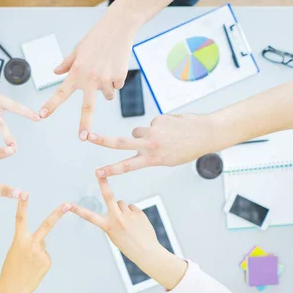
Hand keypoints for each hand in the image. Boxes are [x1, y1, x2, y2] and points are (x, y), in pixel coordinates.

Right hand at [0, 193, 70, 292]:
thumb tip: (42, 242)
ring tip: (28, 266)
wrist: (13, 289)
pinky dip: (40, 262)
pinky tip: (34, 269)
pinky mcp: (47, 261)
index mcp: (19, 240)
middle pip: (46, 225)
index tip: (24, 193)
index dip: (22, 205)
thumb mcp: (15, 252)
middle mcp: (31, 243)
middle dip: (57, 214)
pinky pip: (45, 257)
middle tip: (68, 204)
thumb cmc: (11, 270)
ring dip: (37, 255)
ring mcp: (41, 252)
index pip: (20, 219)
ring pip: (42, 247)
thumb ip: (28, 243)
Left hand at [39, 12, 140, 140]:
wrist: (119, 27)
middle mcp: (91, 78)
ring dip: (105, 90)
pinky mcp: (120, 77)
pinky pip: (117, 86)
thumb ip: (67, 64)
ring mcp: (106, 79)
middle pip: (87, 108)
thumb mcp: (78, 49)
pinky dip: (116, 80)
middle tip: (83, 137)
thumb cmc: (96, 37)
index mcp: (77, 72)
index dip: (50, 105)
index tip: (42, 115)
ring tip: (105, 70)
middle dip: (85, 124)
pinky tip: (115, 65)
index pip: (61, 93)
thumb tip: (56, 72)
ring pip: (106, 96)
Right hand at [69, 177, 186, 289]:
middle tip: (99, 172)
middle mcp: (117, 219)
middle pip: (109, 196)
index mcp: (108, 227)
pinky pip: (132, 207)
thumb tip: (118, 205)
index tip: (68, 205)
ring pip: (121, 203)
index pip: (89, 216)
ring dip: (123, 209)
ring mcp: (128, 215)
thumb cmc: (129, 245)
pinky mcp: (139, 213)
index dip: (78, 210)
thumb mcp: (114, 235)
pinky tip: (137, 223)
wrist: (147, 252)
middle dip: (103, 183)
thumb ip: (112, 220)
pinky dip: (133, 213)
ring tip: (129, 223)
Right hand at [90, 113, 218, 176]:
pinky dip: (159, 126)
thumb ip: (149, 153)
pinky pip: (151, 123)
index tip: (98, 173)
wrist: (204, 134)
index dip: (111, 170)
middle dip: (102, 140)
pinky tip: (172, 129)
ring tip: (164, 137)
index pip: (127, 165)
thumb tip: (135, 140)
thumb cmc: (186, 149)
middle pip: (120, 142)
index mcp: (153, 159)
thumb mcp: (167, 159)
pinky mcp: (158, 119)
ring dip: (145, 134)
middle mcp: (151, 145)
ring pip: (137, 132)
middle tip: (87, 136)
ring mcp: (153, 131)